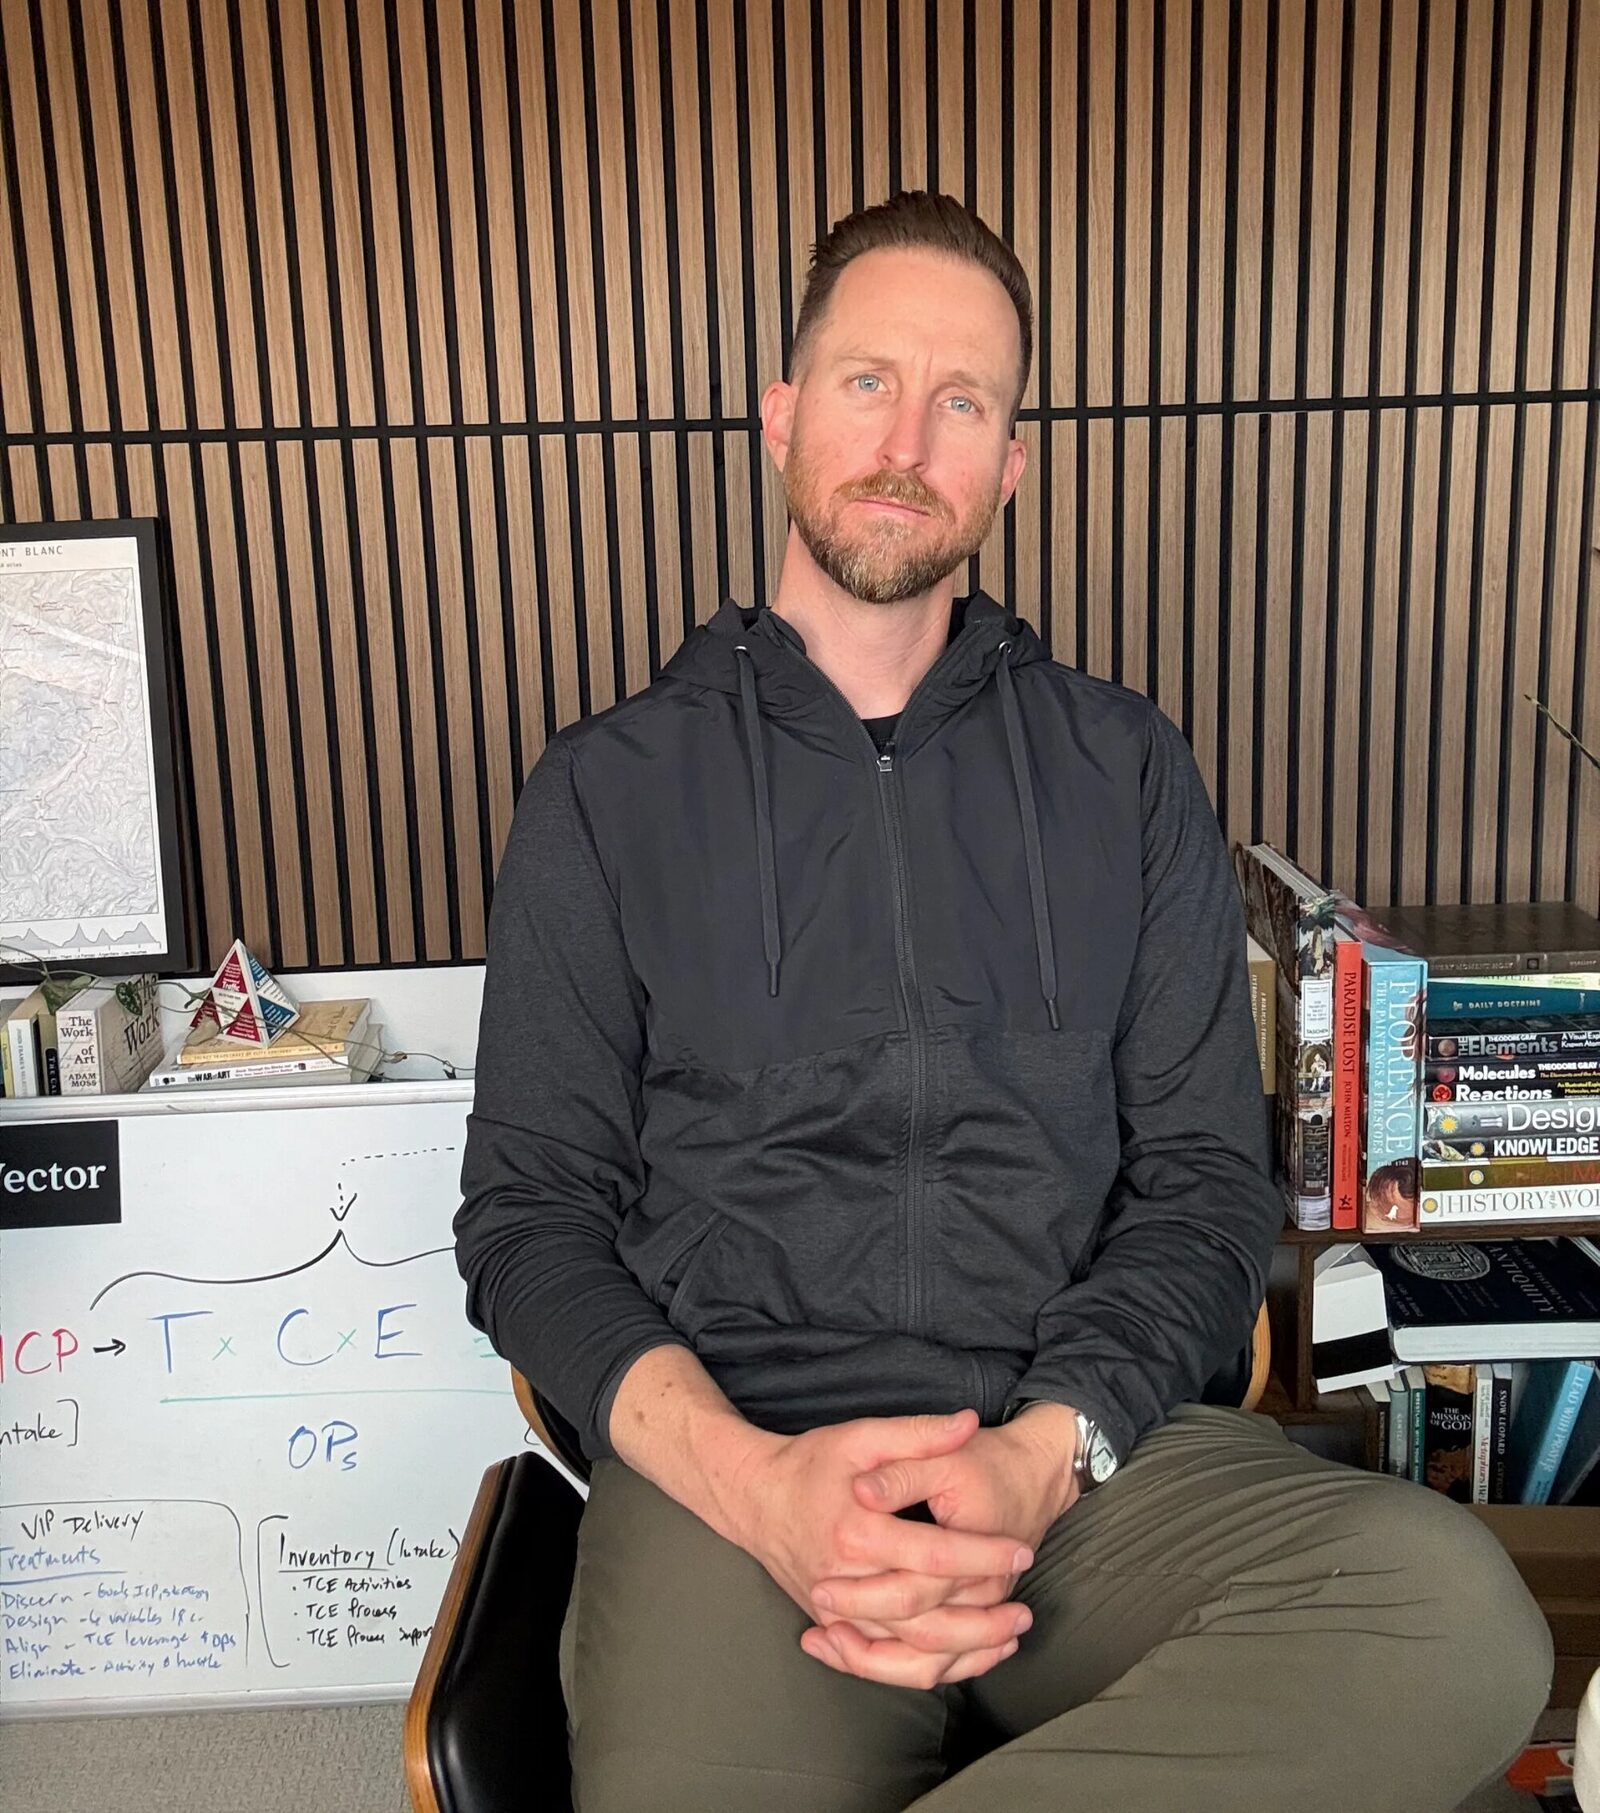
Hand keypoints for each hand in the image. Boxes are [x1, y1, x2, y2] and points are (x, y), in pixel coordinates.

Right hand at [731, 1408, 1039, 1687]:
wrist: (753, 1497)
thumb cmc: (810, 1462)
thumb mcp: (862, 1435)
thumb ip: (917, 1433)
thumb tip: (969, 1422)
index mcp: (858, 1533)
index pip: (935, 1556)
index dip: (984, 1555)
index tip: (1021, 1551)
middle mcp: (846, 1580)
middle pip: (925, 1619)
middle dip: (982, 1621)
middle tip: (1024, 1611)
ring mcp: (836, 1610)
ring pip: (906, 1654)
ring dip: (962, 1653)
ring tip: (1006, 1639)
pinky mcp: (832, 1624)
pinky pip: (885, 1663)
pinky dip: (927, 1665)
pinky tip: (962, 1656)